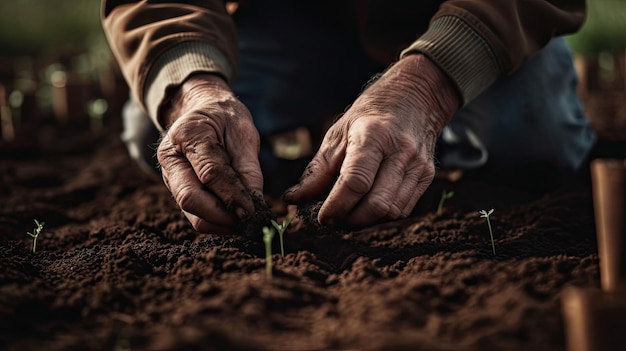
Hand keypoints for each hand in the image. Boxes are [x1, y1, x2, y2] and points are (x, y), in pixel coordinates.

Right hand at [157, 74, 262, 233]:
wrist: (205, 113)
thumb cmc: (226, 120)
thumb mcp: (243, 132)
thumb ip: (248, 168)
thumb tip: (255, 204)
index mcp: (186, 135)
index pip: (210, 173)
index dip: (234, 195)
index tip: (255, 211)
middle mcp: (170, 159)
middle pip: (190, 199)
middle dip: (223, 216)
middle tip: (250, 220)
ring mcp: (170, 178)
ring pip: (192, 214)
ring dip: (221, 224)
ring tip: (246, 220)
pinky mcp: (178, 193)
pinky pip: (196, 216)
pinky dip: (218, 222)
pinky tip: (237, 216)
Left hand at [283, 54, 459, 226]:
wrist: (416, 96)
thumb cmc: (370, 115)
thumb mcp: (338, 133)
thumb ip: (317, 170)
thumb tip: (293, 200)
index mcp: (373, 135)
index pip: (356, 182)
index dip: (336, 207)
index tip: (322, 218)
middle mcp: (400, 151)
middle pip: (376, 204)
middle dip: (350, 220)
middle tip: (333, 220)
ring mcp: (418, 165)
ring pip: (391, 212)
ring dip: (366, 222)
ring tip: (348, 215)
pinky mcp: (427, 175)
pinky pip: (403, 209)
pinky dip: (382, 216)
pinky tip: (367, 208)